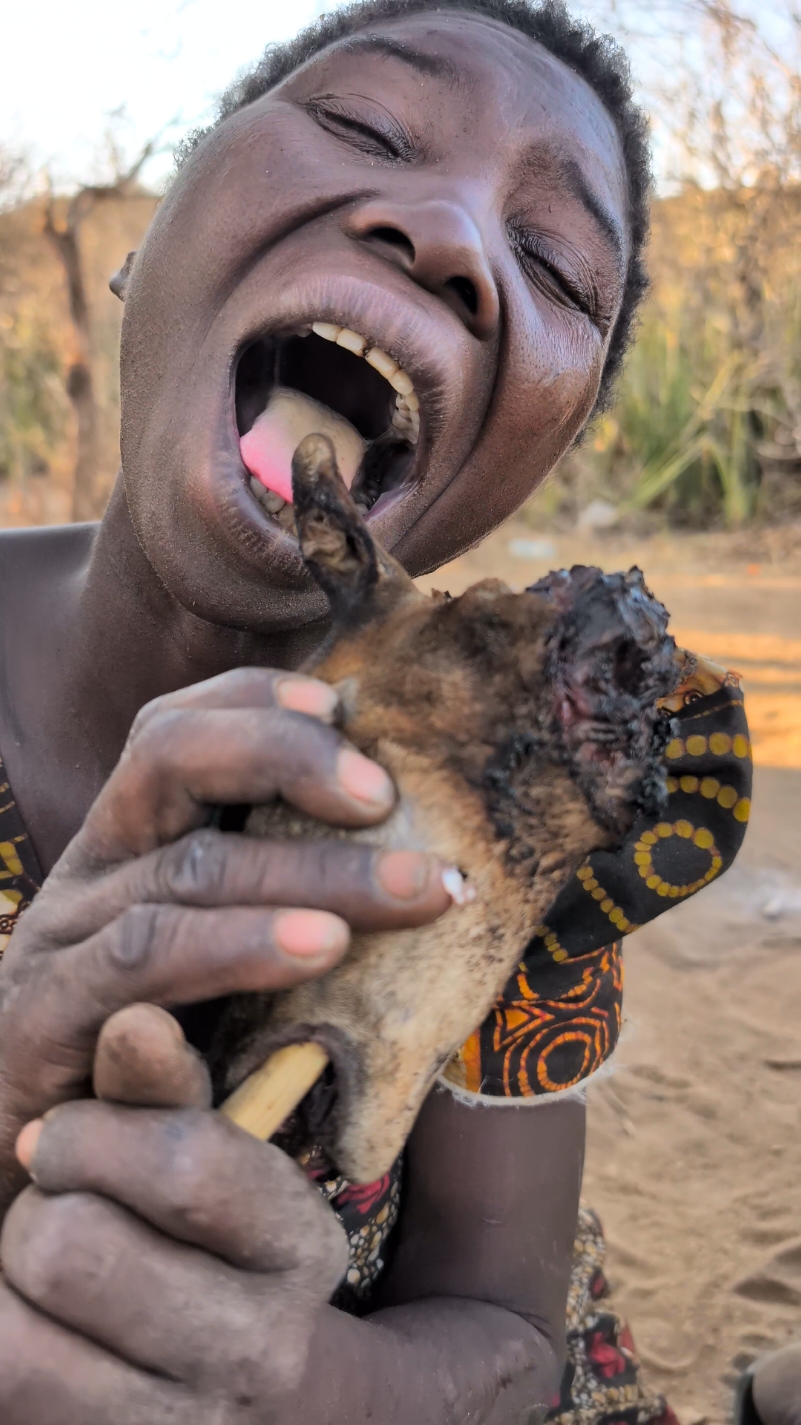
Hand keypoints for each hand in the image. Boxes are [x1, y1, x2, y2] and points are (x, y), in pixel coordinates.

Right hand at [0, 667, 450, 1211]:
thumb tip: (402, 852)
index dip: (252, 701)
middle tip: (394, 802)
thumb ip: (271, 904)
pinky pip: (143, 960)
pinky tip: (322, 952)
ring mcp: (56, 941)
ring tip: (408, 890)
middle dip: (291, 762)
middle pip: (169, 761)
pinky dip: (240, 946)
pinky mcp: (41, 1020)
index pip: (170, 730)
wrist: (47, 1184)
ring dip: (309, 871)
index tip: (340, 705)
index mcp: (124, 846)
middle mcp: (86, 873)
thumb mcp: (216, 970)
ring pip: (185, 868)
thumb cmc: (153, 1066)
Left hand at [0, 1003, 347, 1423]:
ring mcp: (196, 1421)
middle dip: (48, 1186)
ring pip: (35, 1294)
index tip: (87, 1101)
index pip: (191, 1163)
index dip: (101, 1127)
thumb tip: (137, 1022)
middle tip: (56, 1185)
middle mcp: (269, 1346)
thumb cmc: (171, 1240)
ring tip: (46, 1256)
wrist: (178, 1389)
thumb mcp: (181, 1157)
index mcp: (302, 1242)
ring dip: (17, 1251)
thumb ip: (157, 1094)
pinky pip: (6, 1365)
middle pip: (78, 1240)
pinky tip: (24, 1315)